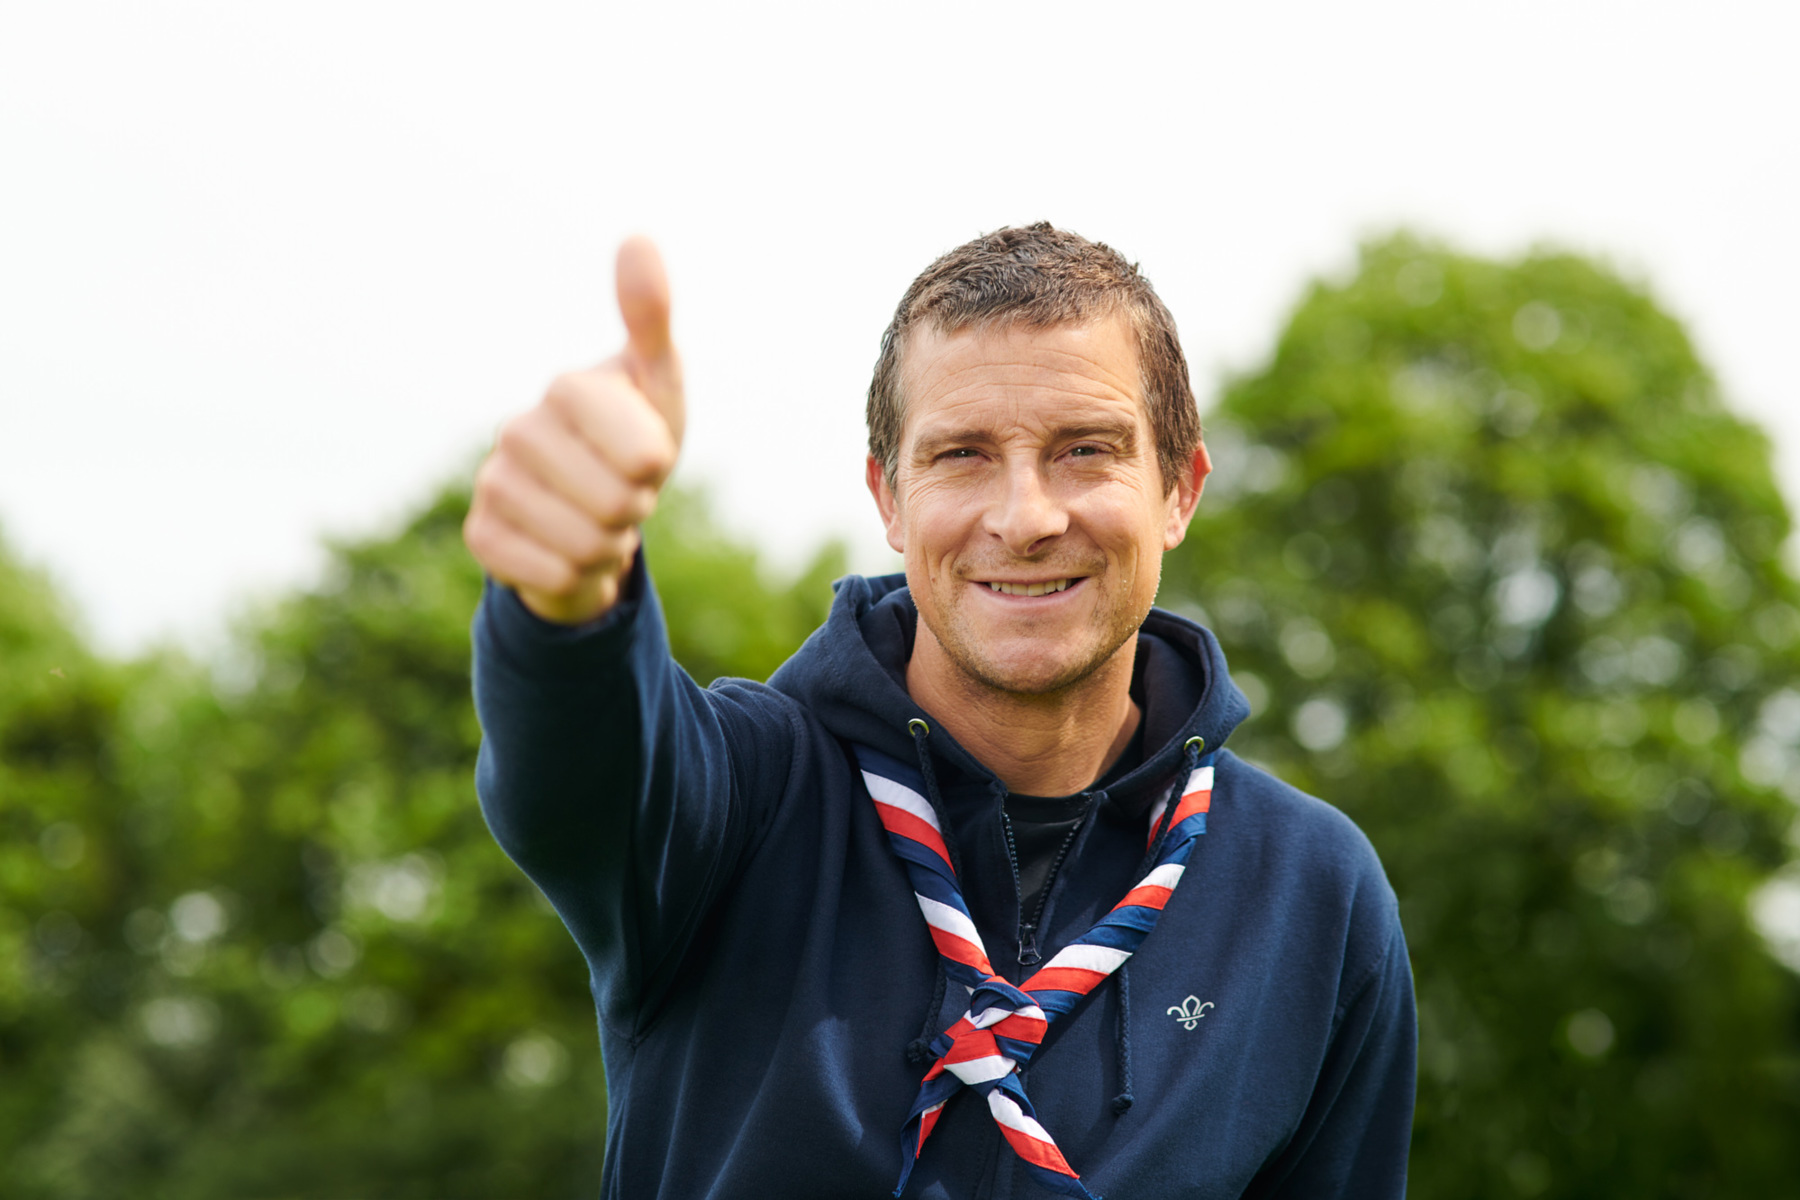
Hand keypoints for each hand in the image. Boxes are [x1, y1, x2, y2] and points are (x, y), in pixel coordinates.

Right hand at [464, 237, 684, 623]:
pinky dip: (572, 577)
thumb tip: (637, 238)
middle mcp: (518, 429)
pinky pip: (547, 575)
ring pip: (584, 545)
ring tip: (596, 520)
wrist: (593, 511)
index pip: (646, 456)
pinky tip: (563, 551)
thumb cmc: (634, 436)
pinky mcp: (481, 536)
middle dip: (635, 510)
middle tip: (621, 491)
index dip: (656, 468)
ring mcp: (493, 483)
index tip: (643, 453)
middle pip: (618, 504)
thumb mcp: (658, 381)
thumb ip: (650, 317)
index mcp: (567, 387)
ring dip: (607, 546)